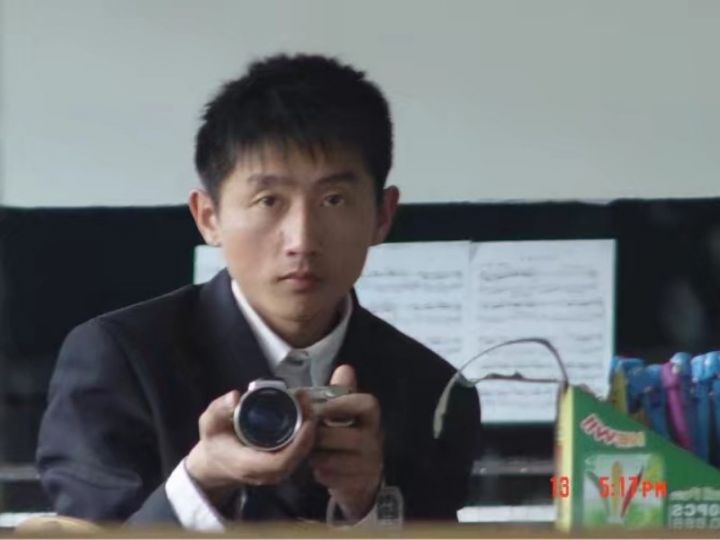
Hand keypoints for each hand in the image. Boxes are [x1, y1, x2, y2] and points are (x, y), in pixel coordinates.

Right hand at [185, 388, 315, 504]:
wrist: (213, 465)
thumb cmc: (214, 443)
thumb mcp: (209, 424)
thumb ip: (219, 410)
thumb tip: (235, 396)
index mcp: (249, 465)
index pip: (281, 461)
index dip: (298, 442)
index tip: (306, 419)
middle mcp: (266, 473)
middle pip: (297, 456)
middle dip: (308, 429)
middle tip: (306, 401)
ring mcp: (275, 472)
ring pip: (301, 454)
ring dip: (308, 430)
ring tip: (306, 403)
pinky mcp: (281, 467)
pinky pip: (298, 452)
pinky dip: (305, 434)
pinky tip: (304, 414)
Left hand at [309, 365, 383, 521]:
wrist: (357, 476)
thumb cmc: (345, 436)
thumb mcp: (343, 412)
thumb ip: (340, 392)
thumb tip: (344, 368)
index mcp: (370, 417)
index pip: (367, 404)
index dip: (342, 404)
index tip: (318, 407)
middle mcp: (375, 439)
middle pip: (349, 436)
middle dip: (322, 437)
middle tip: (304, 435)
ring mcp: (370, 464)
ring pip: (337, 460)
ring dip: (317, 457)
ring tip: (309, 452)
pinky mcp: (361, 484)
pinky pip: (333, 478)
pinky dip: (320, 473)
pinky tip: (316, 468)